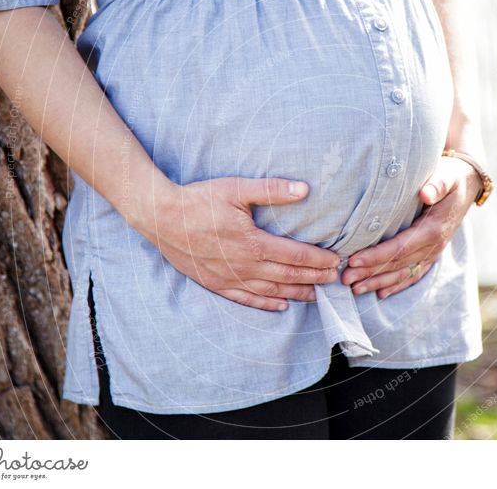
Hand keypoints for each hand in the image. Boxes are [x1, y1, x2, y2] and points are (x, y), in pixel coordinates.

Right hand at [133, 177, 340, 311]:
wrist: (160, 218)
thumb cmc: (198, 200)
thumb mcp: (236, 189)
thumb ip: (272, 190)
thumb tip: (304, 189)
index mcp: (253, 243)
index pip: (296, 255)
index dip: (319, 260)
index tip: (336, 261)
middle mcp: (245, 266)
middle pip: (288, 276)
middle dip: (315, 278)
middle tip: (335, 280)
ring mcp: (230, 278)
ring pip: (271, 292)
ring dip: (296, 293)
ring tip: (316, 295)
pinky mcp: (216, 283)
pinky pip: (246, 299)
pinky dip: (266, 304)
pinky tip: (281, 306)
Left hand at [341, 156, 481, 298]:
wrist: (469, 184)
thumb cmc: (452, 177)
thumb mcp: (447, 175)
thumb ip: (437, 184)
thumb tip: (425, 193)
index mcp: (433, 229)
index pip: (400, 247)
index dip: (377, 256)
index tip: (354, 261)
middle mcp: (433, 246)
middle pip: (397, 265)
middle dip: (370, 273)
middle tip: (345, 278)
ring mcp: (433, 253)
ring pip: (403, 273)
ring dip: (379, 283)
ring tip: (355, 289)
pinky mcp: (432, 254)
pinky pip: (413, 274)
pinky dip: (397, 285)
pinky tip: (381, 293)